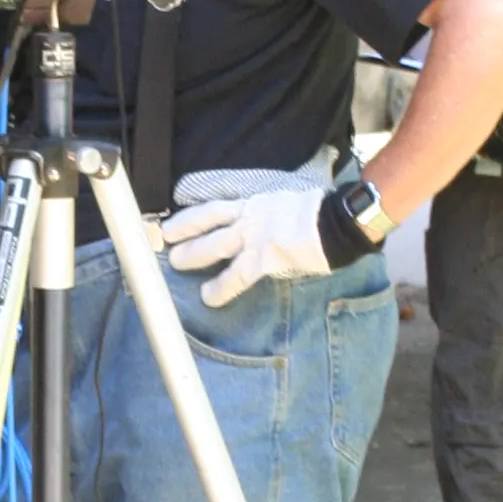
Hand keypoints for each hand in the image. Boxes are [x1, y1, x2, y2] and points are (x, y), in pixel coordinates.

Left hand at [163, 182, 331, 308]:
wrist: (339, 222)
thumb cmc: (320, 215)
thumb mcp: (286, 204)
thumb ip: (268, 215)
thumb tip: (263, 226)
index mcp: (256, 203)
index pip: (216, 206)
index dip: (192, 215)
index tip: (173, 221)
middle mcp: (251, 215)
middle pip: (208, 220)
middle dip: (184, 229)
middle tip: (163, 238)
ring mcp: (256, 235)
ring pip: (216, 243)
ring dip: (194, 253)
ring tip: (175, 263)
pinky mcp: (266, 256)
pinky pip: (238, 275)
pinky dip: (221, 287)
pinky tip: (209, 297)